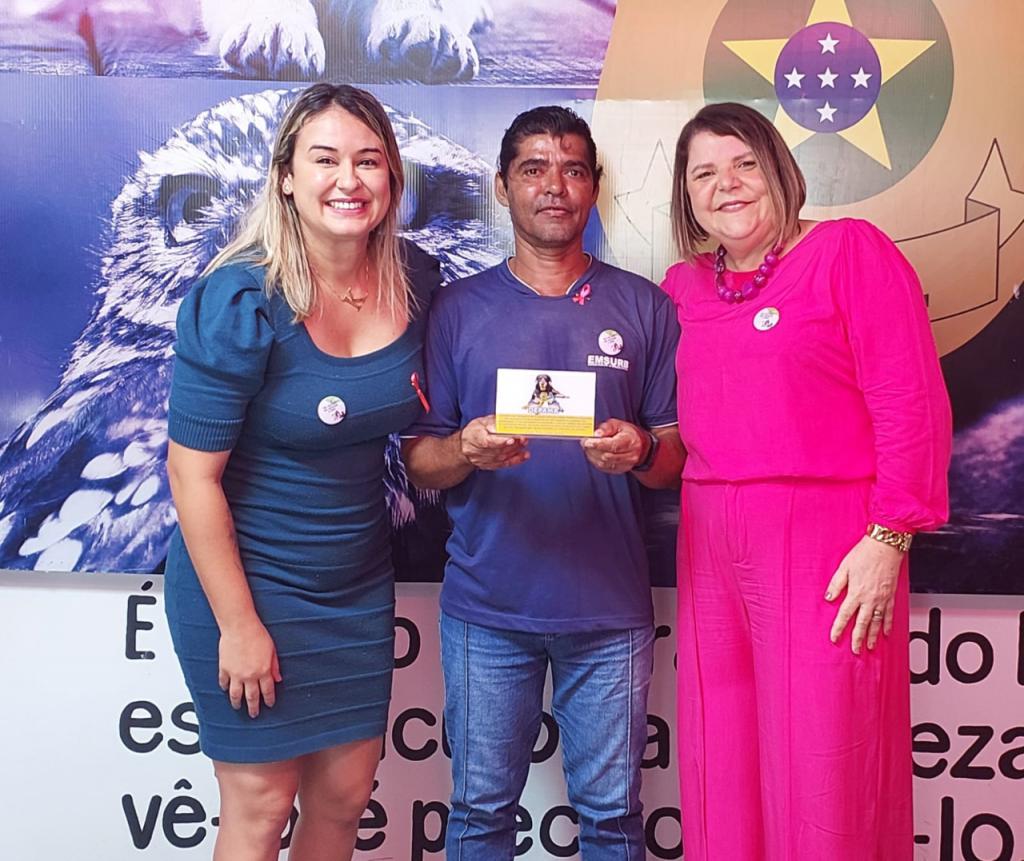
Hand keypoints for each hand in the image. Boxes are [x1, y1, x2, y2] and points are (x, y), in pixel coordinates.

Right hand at [218, 618, 281, 717]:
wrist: (240, 626)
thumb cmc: (257, 634)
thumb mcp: (272, 650)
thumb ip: (275, 666)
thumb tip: (278, 679)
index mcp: (263, 671)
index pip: (267, 691)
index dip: (269, 700)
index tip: (269, 705)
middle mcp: (249, 675)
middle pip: (252, 697)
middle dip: (254, 708)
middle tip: (254, 714)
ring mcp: (235, 674)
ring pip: (236, 695)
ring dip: (237, 703)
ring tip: (238, 707)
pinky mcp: (224, 668)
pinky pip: (223, 683)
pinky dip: (224, 688)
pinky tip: (226, 690)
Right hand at [460, 415, 528, 469]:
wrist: (464, 445)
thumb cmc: (474, 431)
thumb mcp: (482, 422)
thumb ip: (495, 423)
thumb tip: (510, 423)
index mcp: (474, 436)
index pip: (487, 441)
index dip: (500, 441)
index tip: (512, 439)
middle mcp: (476, 450)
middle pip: (497, 450)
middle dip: (512, 445)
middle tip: (523, 439)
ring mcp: (481, 460)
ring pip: (501, 458)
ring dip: (515, 452)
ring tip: (524, 444)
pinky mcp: (487, 466)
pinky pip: (502, 465)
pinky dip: (514, 461)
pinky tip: (523, 456)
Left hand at [580, 419, 647, 473]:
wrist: (640, 445)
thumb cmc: (627, 433)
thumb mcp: (618, 424)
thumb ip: (606, 428)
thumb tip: (596, 434)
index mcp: (630, 441)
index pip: (613, 445)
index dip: (598, 444)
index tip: (587, 441)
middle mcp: (630, 455)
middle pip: (607, 456)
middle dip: (592, 449)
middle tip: (584, 442)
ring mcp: (626, 464)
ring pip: (604, 464)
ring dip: (592, 456)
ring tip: (588, 447)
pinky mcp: (620, 470)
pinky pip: (604, 468)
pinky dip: (595, 461)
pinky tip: (593, 454)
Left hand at [825, 536, 902, 653]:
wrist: (885, 547)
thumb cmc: (864, 554)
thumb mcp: (844, 567)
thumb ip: (836, 584)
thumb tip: (829, 597)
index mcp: (856, 592)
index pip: (845, 615)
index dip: (839, 628)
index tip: (834, 638)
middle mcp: (870, 599)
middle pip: (862, 624)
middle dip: (858, 638)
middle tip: (855, 650)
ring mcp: (882, 599)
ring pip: (877, 623)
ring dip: (873, 636)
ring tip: (870, 647)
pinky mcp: (891, 596)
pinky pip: (889, 615)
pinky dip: (888, 626)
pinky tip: (886, 633)